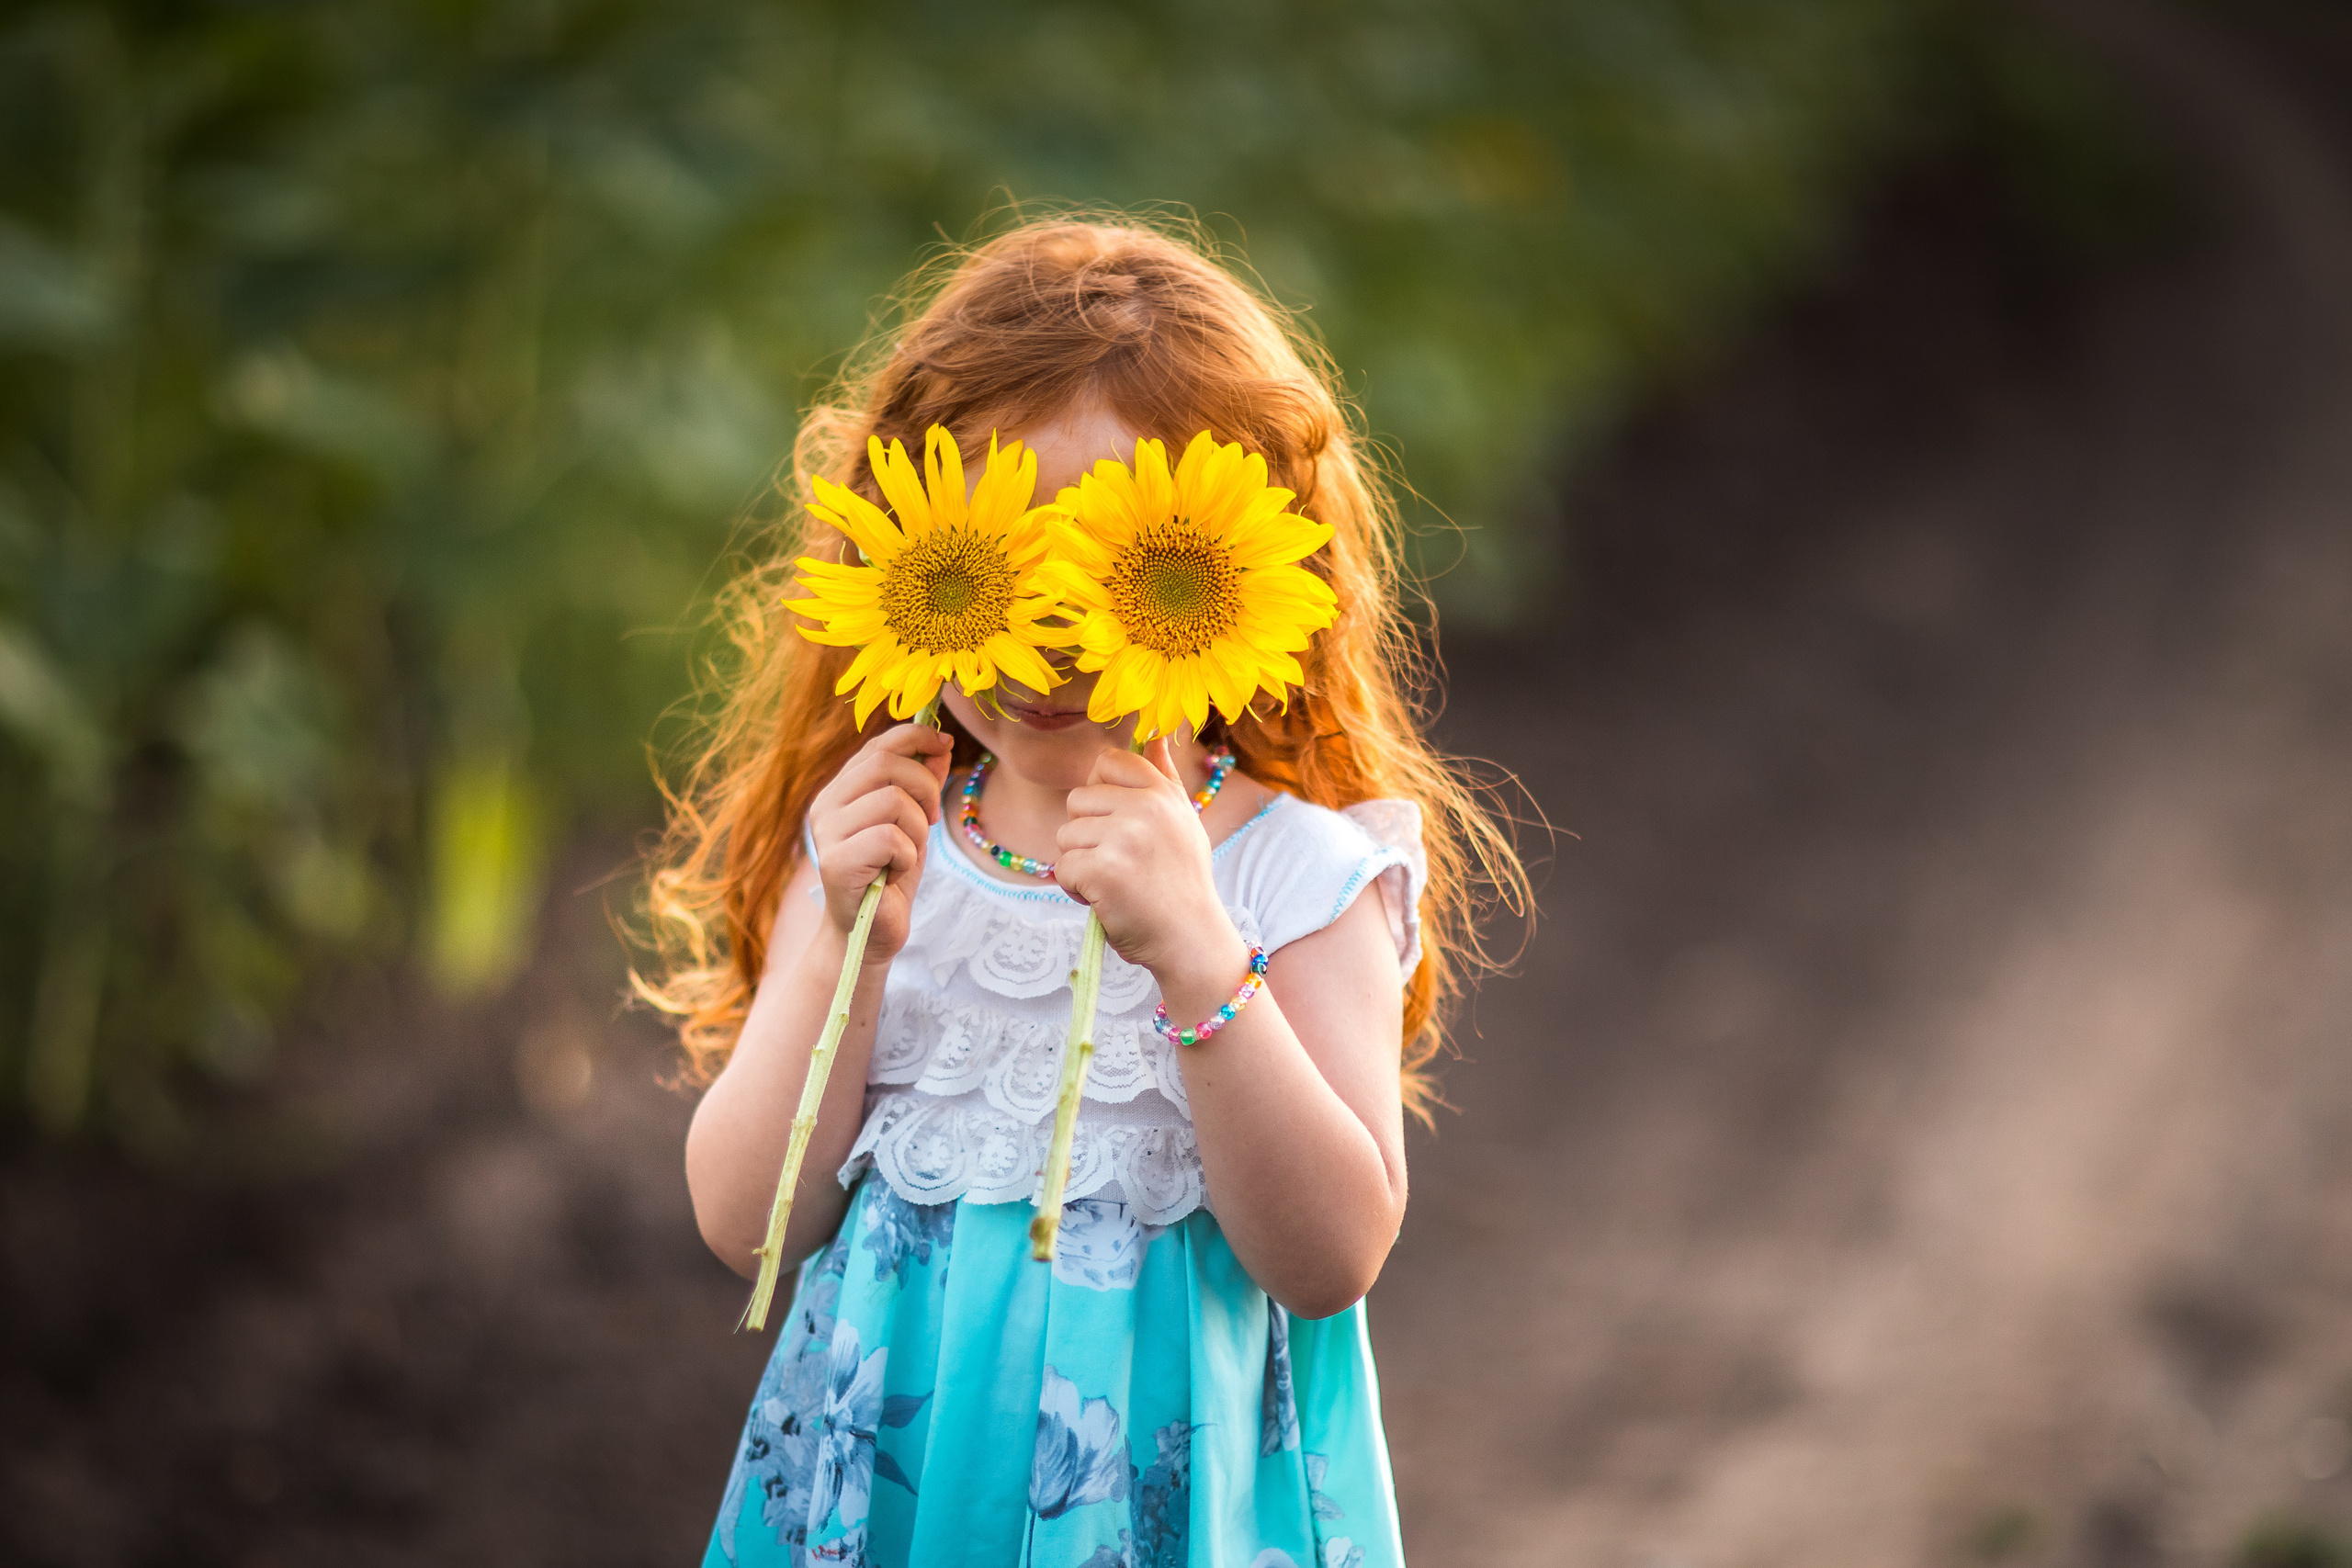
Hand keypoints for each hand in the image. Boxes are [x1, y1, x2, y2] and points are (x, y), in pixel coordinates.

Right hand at [802, 723, 951, 967]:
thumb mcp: (913, 821)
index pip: (878, 744)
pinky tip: (895, 872)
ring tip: (907, 854)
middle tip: (931, 819)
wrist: (871, 932)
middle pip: (886, 764)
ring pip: (894, 800)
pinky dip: (907, 856)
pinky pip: (891, 838)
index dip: (916, 737)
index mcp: (841, 790)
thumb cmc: (891, 875)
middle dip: (925, 787)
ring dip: (918, 829)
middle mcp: (825, 805)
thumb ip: (922, 783)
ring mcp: (826, 833)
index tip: (944, 745)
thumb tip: (941, 743)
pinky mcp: (836, 863)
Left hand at [1055, 739, 1246, 988]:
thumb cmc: (1181, 881)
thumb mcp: (1182, 820)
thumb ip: (1163, 775)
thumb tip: (1155, 729)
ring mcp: (1124, 838)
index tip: (1117, 825)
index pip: (1107, 762)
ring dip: (1080, 864)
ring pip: (1065, 836)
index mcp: (1163, 792)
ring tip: (1115, 883)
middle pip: (1077, 801)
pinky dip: (1075, 890)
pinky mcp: (1103, 870)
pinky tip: (1105, 900)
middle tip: (1120, 863)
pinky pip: (1062, 868)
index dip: (1100, 795)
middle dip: (1087, 835)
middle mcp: (1146, 808)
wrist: (1191, 939)